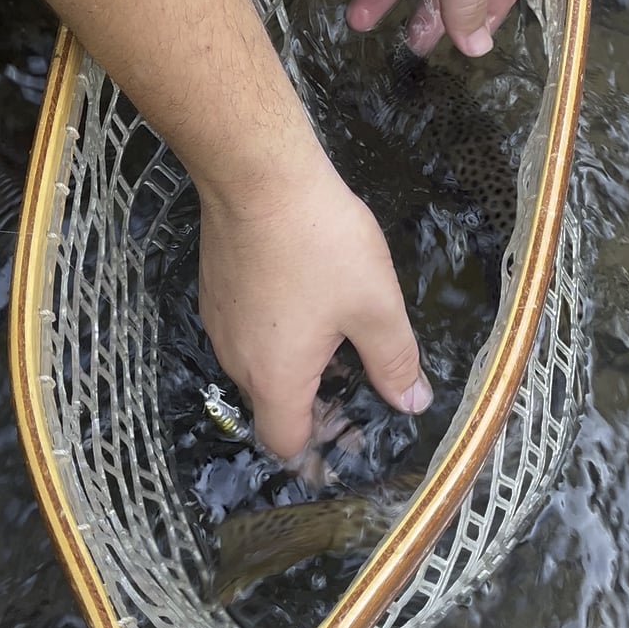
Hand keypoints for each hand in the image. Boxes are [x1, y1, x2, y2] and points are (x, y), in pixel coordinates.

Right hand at [198, 139, 430, 461]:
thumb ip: (395, 361)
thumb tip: (411, 403)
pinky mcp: (216, 289)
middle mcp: (238, 360)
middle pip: (272, 405)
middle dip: (316, 405)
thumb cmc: (321, 245)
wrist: (258, 176)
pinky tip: (309, 298)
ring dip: (296, 365)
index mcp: (276, 378)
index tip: (350, 439)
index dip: (319, 451)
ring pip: (260, 365)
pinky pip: (249, 330)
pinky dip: (277, 332)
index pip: (285, 443)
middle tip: (360, 382)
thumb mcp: (375, 305)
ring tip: (340, 336)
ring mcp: (221, 322)